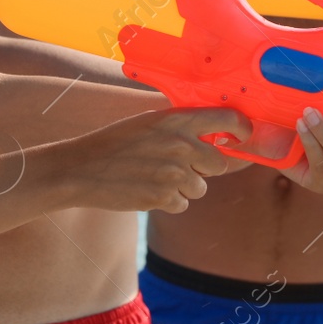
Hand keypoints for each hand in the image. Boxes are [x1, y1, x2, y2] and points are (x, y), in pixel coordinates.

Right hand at [59, 108, 245, 213]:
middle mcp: (180, 144)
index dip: (243, 131)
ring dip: (183, 187)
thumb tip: (218, 140)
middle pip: (219, 163)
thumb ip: (182, 129)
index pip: (229, 120)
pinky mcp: (163, 198)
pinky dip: (167, 202)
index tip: (243, 138)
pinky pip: (182, 204)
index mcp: (176, 119)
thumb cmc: (114, 144)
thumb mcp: (149, 124)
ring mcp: (173, 173)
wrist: (79, 169)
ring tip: (153, 177)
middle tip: (177, 165)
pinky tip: (145, 189)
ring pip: (200, 187)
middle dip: (204, 168)